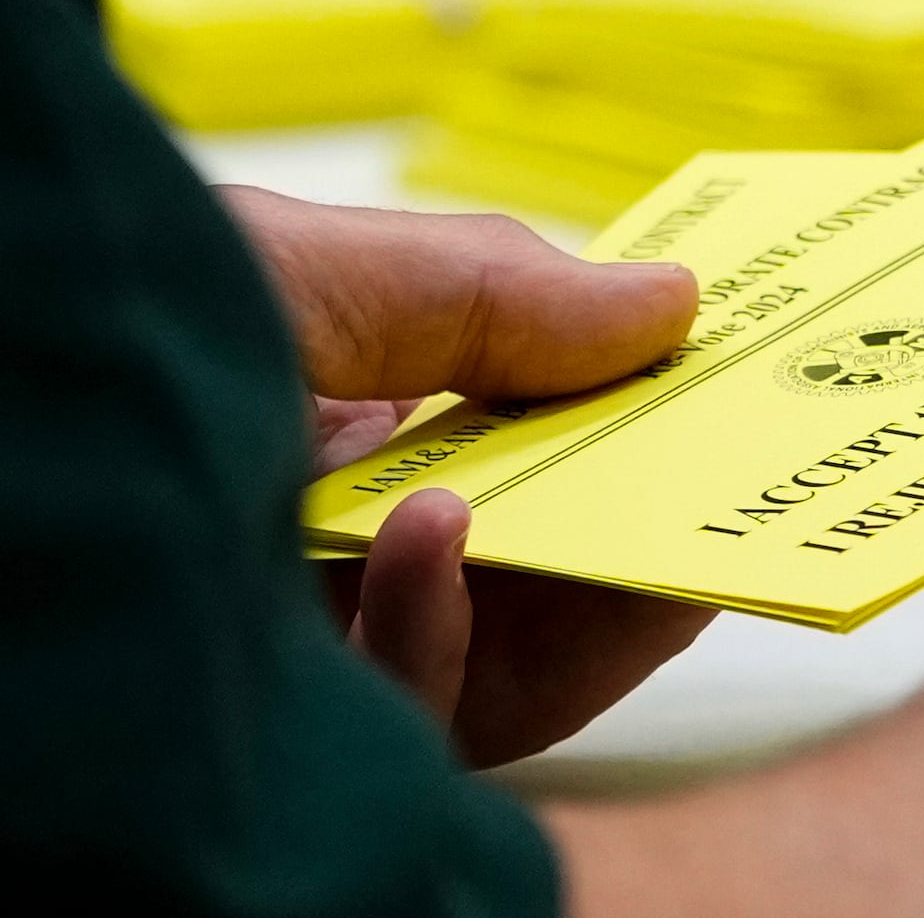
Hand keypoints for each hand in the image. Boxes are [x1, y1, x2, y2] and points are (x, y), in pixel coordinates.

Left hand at [219, 185, 714, 766]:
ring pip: (526, 656)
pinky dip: (450, 631)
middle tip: (734, 478)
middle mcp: (360, 536)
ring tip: (626, 508)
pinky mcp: (309, 727)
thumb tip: (676, 302)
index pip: (553, 447)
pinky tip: (434, 544)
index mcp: (374, 424)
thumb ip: (501, 294)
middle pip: (564, 564)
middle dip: (655, 526)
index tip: (733, 397)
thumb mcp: (324, 272)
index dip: (647, 426)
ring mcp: (335, 637)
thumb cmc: (113, 322)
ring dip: (588, 587)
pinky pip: (432, 713)